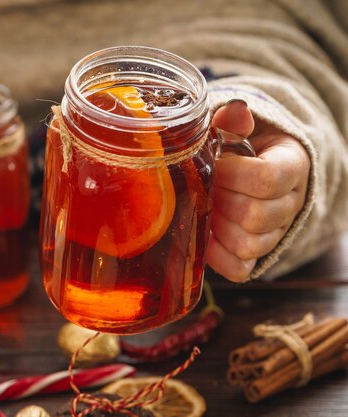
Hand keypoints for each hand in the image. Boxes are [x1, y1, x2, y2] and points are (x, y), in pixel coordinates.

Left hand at [205, 100, 309, 281]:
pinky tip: (202, 238)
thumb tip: (235, 110)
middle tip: (202, 188)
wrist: (253, 167)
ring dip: (218, 228)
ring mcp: (275, 232)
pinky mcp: (255, 253)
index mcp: (291, 166)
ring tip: (202, 209)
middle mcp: (290, 203)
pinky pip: (241, 270)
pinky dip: (218, 258)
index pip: (269, 178)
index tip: (213, 164)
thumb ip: (233, 121)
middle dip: (221, 202)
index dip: (234, 174)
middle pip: (258, 216)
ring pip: (251, 244)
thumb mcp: (241, 128)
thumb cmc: (242, 146)